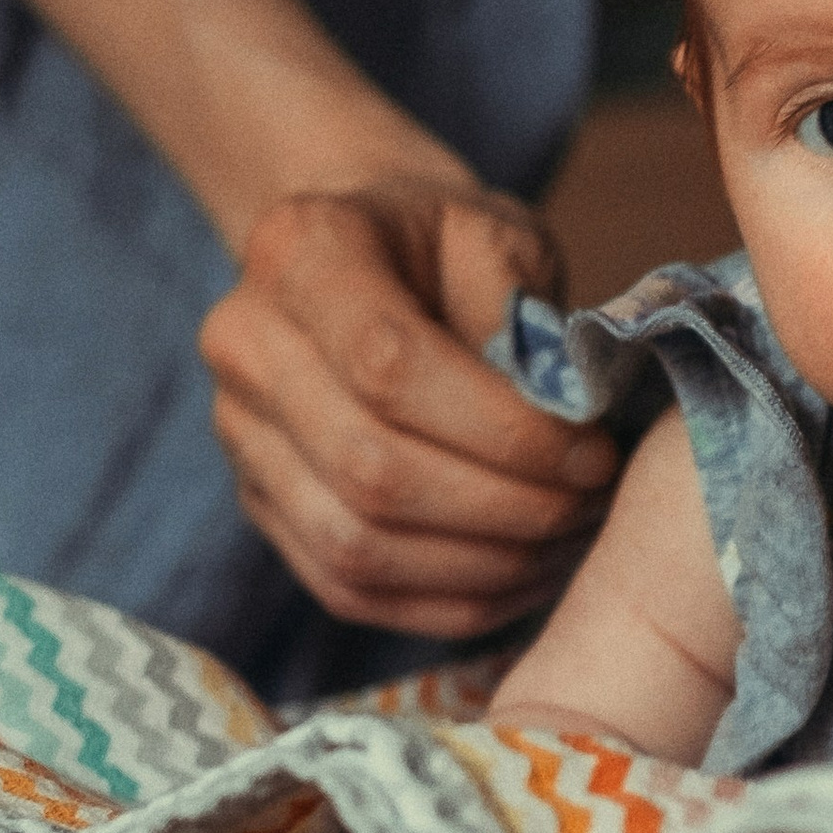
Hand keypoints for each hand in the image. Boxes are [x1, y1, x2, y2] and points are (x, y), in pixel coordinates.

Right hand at [198, 180, 617, 635]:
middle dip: (503, 506)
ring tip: (567, 541)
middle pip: (369, 468)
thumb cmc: (446, 240)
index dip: (502, 430)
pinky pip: (350, 588)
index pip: (389, 366)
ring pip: (357, 546)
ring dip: (481, 564)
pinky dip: (447, 600)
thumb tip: (558, 419)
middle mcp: (246, 346)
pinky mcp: (260, 505)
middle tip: (591, 503)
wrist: (365, 250)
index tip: (592, 451)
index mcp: (301, 251)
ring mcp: (240, 435)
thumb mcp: (496, 232)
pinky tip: (522, 574)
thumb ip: (520, 311)